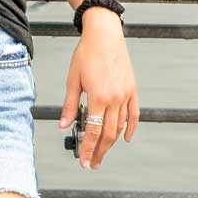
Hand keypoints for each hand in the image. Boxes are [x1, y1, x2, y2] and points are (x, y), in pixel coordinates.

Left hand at [59, 8, 139, 168]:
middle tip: (93, 163)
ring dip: (112, 142)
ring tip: (103, 151)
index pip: (93, 132)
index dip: (88, 150)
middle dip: (99, 151)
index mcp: (98, 97)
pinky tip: (126, 138)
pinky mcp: (132, 89)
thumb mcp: (73, 79)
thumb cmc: (86, 53)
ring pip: (120, 127)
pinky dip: (131, 128)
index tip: (84, 162)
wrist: (104, 34)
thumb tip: (64, 125)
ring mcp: (125, 95)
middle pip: (107, 134)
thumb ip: (70, 105)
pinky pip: (134, 114)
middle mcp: (114, 99)